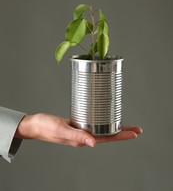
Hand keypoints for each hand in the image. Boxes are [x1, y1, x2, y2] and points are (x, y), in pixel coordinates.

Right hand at [15, 113, 141, 146]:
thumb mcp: (61, 129)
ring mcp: (80, 131)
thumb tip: (93, 144)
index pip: (106, 139)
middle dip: (122, 132)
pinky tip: (105, 118)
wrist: (35, 124)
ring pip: (101, 130)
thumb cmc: (45, 127)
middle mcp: (83, 137)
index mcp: (81, 140)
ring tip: (125, 125)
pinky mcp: (76, 125)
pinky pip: (93, 124)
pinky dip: (102, 122)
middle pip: (107, 135)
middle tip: (136, 129)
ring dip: (114, 127)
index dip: (121, 136)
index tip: (134, 133)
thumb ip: (77, 136)